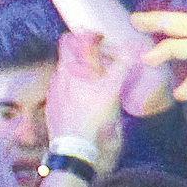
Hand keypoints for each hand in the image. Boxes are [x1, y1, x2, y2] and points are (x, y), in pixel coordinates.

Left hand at [47, 30, 136, 165]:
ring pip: (66, 75)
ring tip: (97, 84)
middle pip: (69, 58)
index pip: (70, 39)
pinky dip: (74, 91)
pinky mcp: (52, 109)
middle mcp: (57, 78)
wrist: (74, 150)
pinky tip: (85, 103)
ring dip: (80, 74)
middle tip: (104, 63)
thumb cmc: (93, 117)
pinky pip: (63, 92)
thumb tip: (134, 46)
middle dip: (86, 57)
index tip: (103, 41)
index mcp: (69, 68)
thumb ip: (122, 66)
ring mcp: (53, 94)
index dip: (87, 36)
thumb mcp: (112, 90)